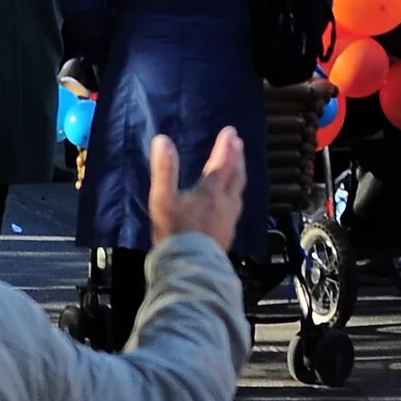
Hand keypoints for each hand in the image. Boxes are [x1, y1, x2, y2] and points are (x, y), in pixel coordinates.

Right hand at [149, 128, 246, 250]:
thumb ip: (164, 169)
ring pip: (238, 192)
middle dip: (236, 157)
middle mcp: (225, 203)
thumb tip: (162, 140)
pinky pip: (236, 207)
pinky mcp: (227, 235)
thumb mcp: (163, 199)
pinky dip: (235, 194)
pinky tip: (230, 202)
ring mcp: (229, 220)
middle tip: (238, 143)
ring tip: (238, 167)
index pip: (222, 163)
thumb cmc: (175, 232)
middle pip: (236, 175)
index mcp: (211, 191)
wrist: (189, 269)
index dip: (225, 146)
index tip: (230, 131)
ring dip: (239, 175)